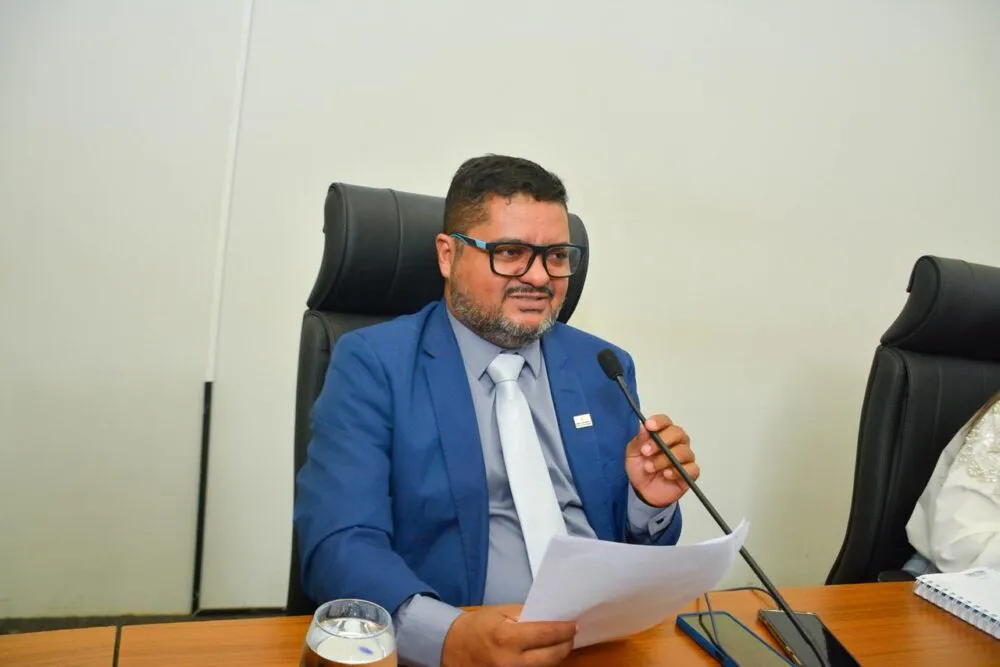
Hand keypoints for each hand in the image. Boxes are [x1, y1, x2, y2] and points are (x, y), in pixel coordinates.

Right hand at [441, 605, 576, 666]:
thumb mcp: (501, 613)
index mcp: (508, 638)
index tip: (574, 625)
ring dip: (555, 656)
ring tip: (560, 644)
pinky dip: (541, 665)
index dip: (564, 630)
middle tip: (571, 635)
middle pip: (552, 657)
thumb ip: (526, 615)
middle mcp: (511, 662)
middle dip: (565, 645)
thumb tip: (551, 619)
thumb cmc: (478, 626)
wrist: (451, 648)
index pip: (546, 634)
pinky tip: (544, 656)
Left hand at [625, 414, 698, 506]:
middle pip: (678, 433)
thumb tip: (643, 427)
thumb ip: (639, 441)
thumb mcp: (633, 454)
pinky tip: (666, 474)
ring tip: (650, 467)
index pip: (665, 421)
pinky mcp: (690, 473)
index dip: (659, 422)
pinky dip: (677, 471)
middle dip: (661, 441)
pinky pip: (691, 468)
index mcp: (663, 434)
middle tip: (646, 451)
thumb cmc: (640, 468)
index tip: (649, 426)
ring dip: (664, 459)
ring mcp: (685, 458)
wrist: (643, 491)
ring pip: (683, 451)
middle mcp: (677, 442)